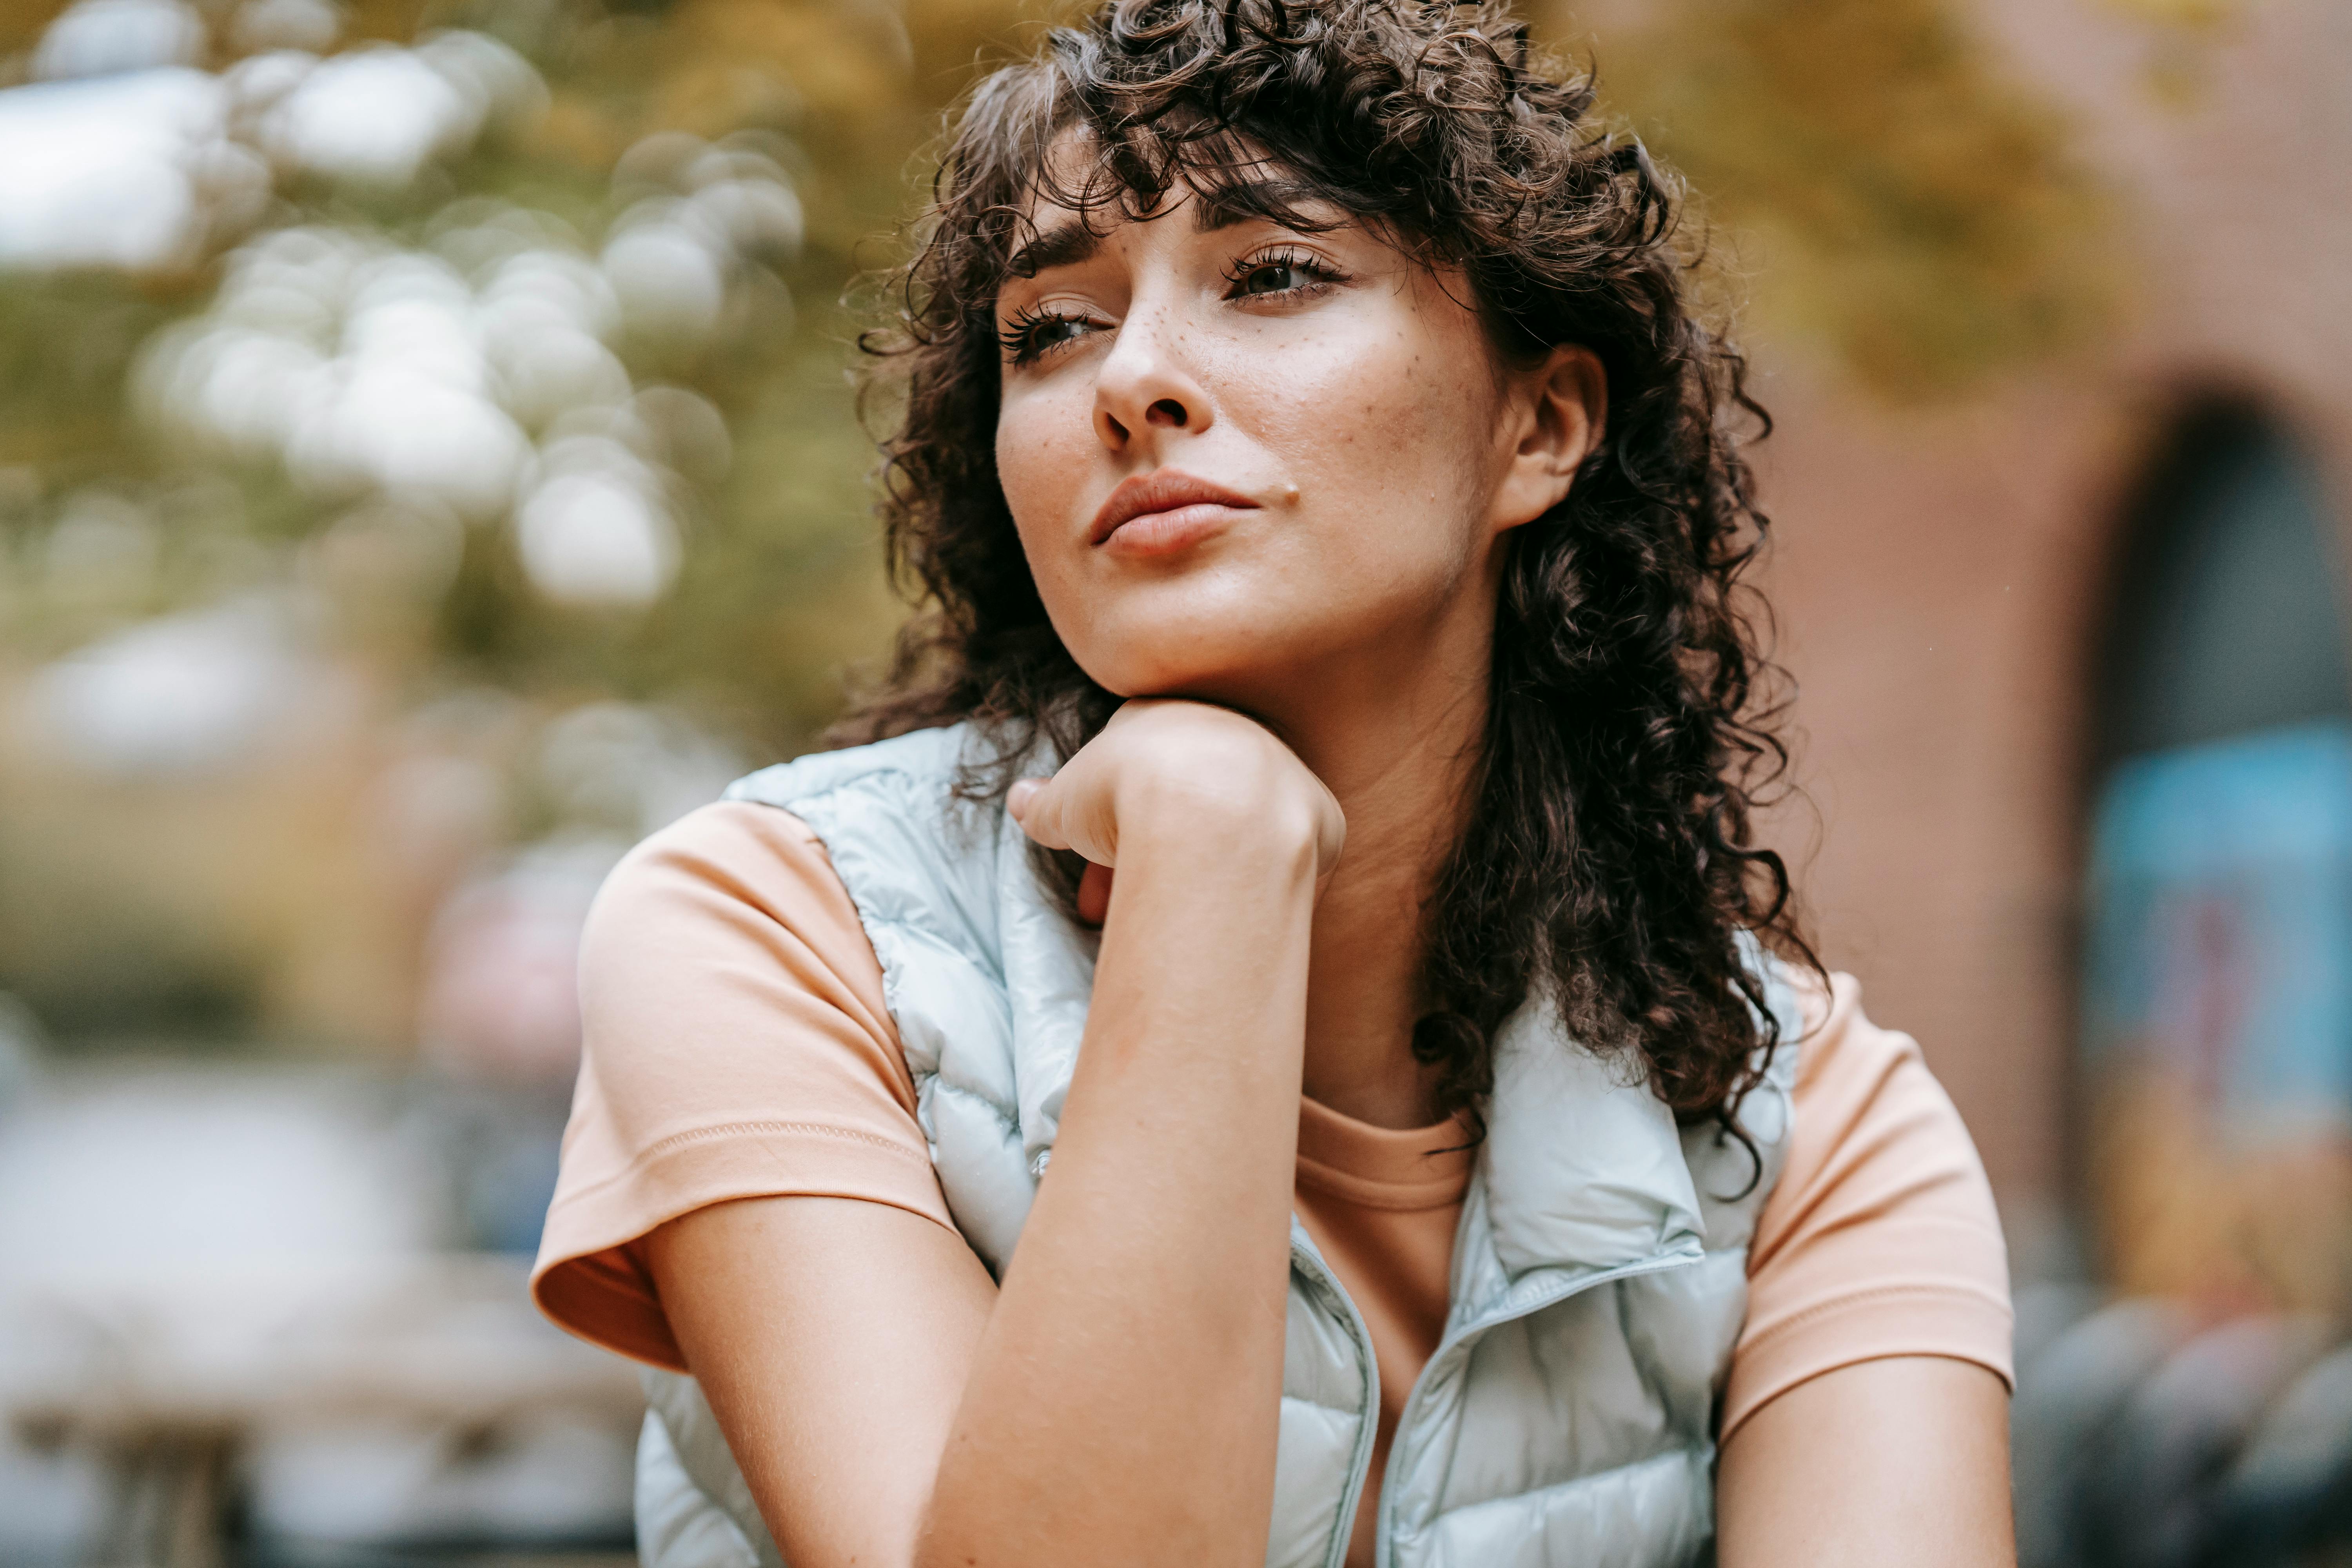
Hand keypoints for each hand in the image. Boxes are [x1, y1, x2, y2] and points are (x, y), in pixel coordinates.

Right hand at [1006, 700, 1344, 919]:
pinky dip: (1254, 885)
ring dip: (1200, 870)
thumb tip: (1019, 800)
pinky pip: (1283, 854)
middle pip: (1184, 798)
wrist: (1212, 816)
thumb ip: (1042, 802)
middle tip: (1117, 908)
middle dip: (1147, 852)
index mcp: (1166, 714)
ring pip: (1235, 825)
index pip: (1129, 764)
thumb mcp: (1064, 803)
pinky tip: (1227, 918)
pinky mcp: (1317, 816)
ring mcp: (1279, 769)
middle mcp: (1229, 732)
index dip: (1104, 820)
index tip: (1091, 868)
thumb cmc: (1126, 797)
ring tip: (1166, 920)